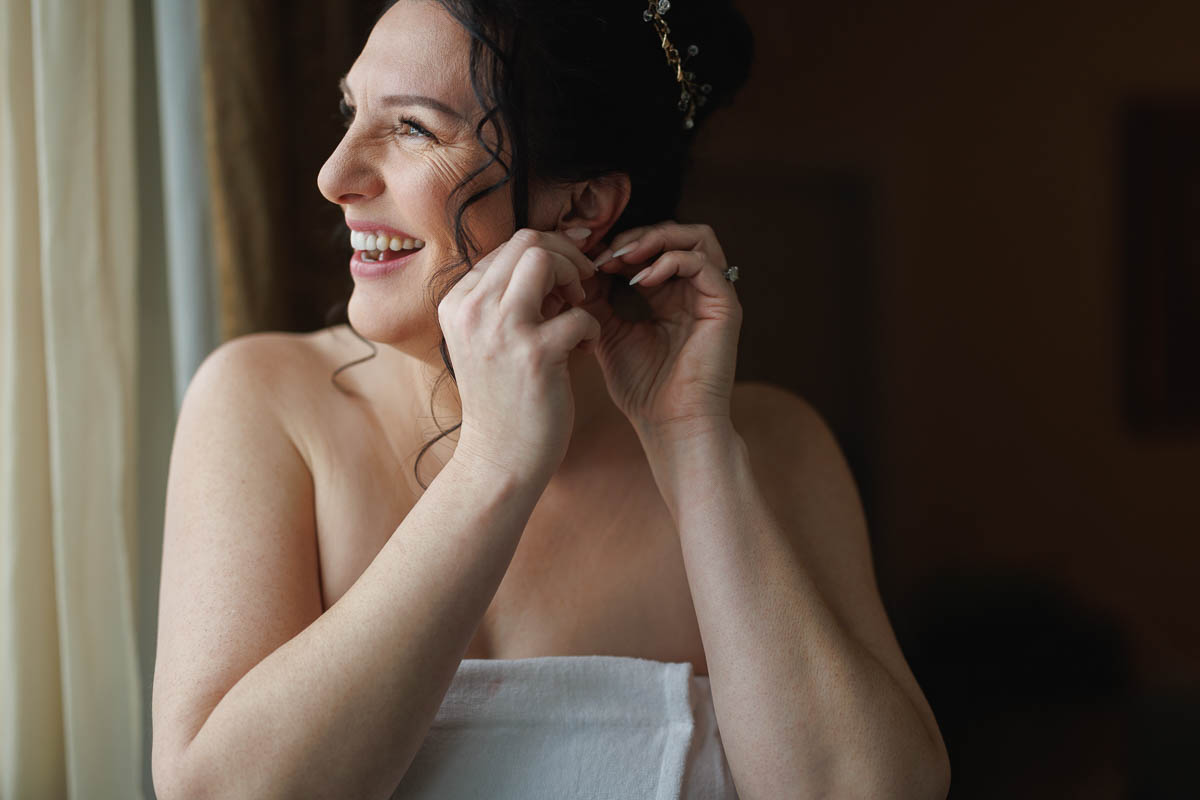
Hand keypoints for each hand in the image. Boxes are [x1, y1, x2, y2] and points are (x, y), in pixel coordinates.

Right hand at [437, 228, 599, 482]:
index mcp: (457, 302)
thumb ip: (505, 299)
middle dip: (565, 257)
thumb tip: (551, 255)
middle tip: (578, 289)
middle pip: (527, 242)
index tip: (561, 285)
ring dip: (575, 279)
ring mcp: (501, 330)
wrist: (498, 459)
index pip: (507, 247)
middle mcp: (471, 309)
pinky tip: (582, 348)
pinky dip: (590, 326)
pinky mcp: (534, 355)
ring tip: (576, 310)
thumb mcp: (487, 339)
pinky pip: (579, 313)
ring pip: (545, 260)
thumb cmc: (502, 398)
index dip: (546, 257)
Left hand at [586, 221, 741, 444]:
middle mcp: (695, 291)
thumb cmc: (642, 389)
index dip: (619, 244)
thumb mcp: (607, 333)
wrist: (669, 425)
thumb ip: (596, 299)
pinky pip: (702, 262)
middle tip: (604, 254)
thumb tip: (574, 268)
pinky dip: (669, 261)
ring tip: (622, 259)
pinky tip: (640, 281)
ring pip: (696, 236)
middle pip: (676, 233)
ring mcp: (713, 296)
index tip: (587, 257)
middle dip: (636, 236)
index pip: (652, 248)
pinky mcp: (725, 306)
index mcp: (671, 296)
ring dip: (655, 239)